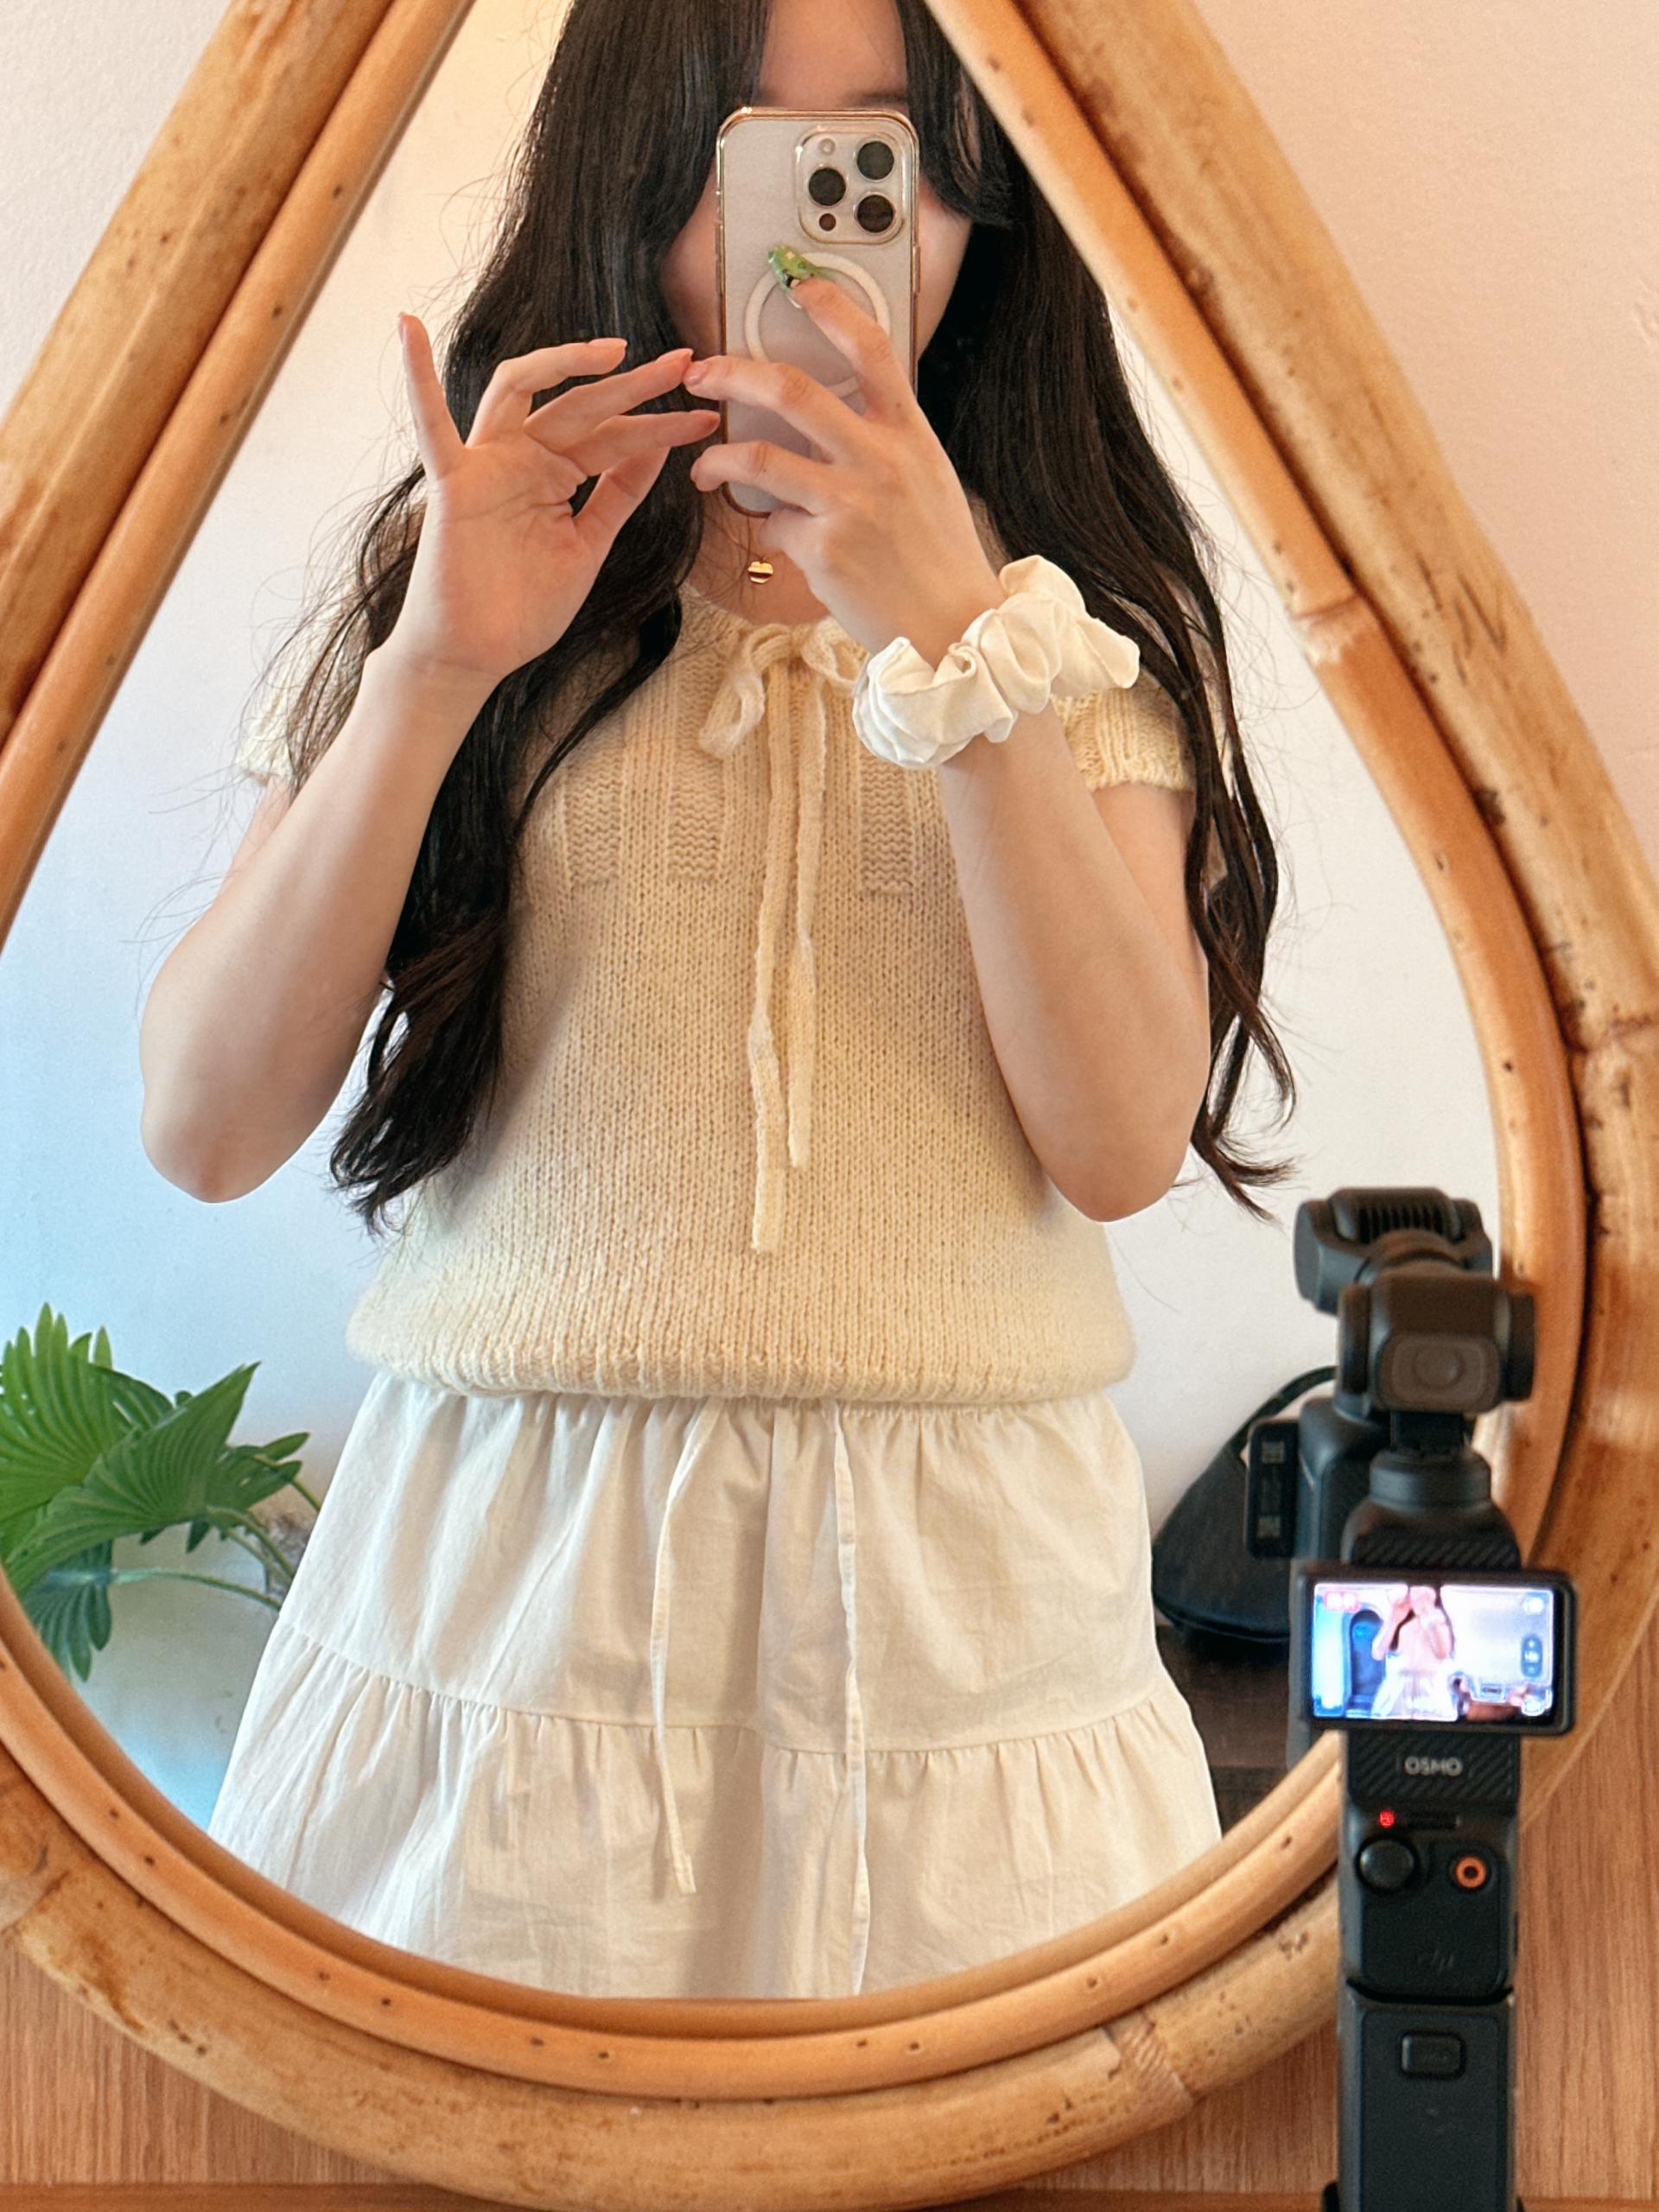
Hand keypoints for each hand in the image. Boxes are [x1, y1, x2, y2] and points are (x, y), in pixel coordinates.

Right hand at [389, 315, 719, 689]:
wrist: (476, 655)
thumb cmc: (523, 607)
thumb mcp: (588, 544)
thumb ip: (617, 494)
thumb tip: (658, 447)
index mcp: (556, 473)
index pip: (614, 437)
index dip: (662, 426)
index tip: (708, 418)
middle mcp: (522, 457)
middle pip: (580, 404)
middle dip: (634, 385)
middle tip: (683, 363)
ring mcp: (486, 464)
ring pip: (521, 390)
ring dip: (564, 362)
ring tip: (614, 350)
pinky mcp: (453, 484)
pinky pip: (431, 426)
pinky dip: (417, 378)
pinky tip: (409, 330)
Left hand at [682, 276, 1003, 661]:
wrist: (955, 629)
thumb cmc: (938, 559)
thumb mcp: (927, 482)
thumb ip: (883, 445)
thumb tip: (830, 425)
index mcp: (909, 434)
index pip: (872, 348)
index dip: (831, 307)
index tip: (797, 284)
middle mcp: (880, 459)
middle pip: (791, 389)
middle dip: (731, 372)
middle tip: (700, 374)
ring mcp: (850, 503)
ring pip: (759, 456)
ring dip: (717, 458)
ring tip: (703, 468)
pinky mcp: (825, 549)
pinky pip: (775, 525)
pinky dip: (772, 531)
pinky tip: (786, 544)